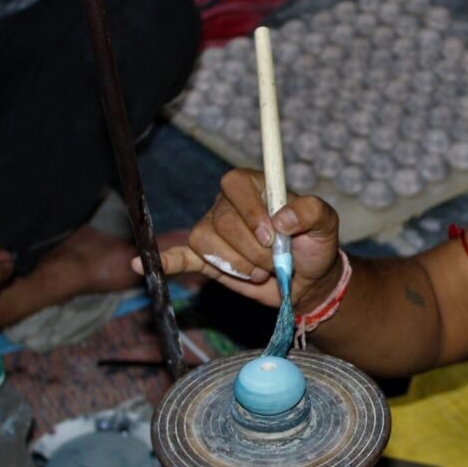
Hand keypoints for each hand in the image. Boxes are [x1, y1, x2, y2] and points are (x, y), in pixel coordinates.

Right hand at [133, 168, 342, 310]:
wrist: (307, 281)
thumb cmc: (315, 246)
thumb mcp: (326, 224)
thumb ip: (312, 211)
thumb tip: (284, 218)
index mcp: (255, 187)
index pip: (235, 185)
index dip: (249, 211)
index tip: (271, 235)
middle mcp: (228, 205)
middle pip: (222, 221)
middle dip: (252, 250)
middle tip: (275, 261)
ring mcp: (215, 231)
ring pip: (206, 243)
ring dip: (237, 264)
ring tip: (261, 270)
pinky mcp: (207, 259)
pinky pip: (180, 256)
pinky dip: (164, 260)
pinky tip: (141, 264)